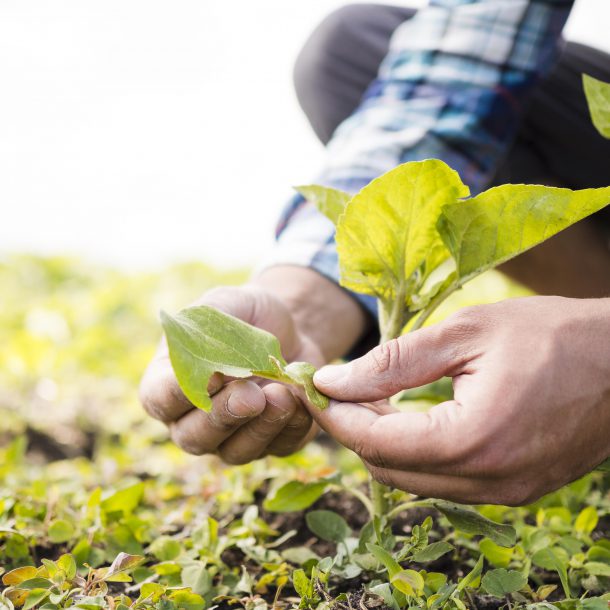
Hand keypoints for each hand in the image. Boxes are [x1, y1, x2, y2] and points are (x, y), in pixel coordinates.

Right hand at [140, 284, 322, 463]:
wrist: (290, 328)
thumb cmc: (246, 315)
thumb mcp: (225, 304)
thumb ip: (207, 328)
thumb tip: (209, 367)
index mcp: (169, 383)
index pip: (159, 400)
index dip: (179, 394)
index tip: (210, 376)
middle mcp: (194, 419)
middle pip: (194, 437)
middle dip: (224, 416)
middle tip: (251, 394)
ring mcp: (232, 437)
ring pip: (236, 452)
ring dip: (260, 427)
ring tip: (281, 395)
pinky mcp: (273, 442)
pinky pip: (279, 447)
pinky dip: (292, 427)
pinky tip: (300, 400)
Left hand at [310, 296, 609, 504]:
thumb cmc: (551, 335)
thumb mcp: (465, 333)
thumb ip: (392, 362)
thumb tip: (332, 381)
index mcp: (472, 440)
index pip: (375, 442)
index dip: (336, 414)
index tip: (314, 385)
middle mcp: (488, 480)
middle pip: (387, 469)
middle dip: (354, 429)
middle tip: (340, 387)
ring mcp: (504, 492)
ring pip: (412, 480)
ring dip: (383, 443)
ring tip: (372, 397)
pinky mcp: (514, 489)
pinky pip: (443, 480)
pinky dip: (416, 452)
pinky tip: (412, 416)